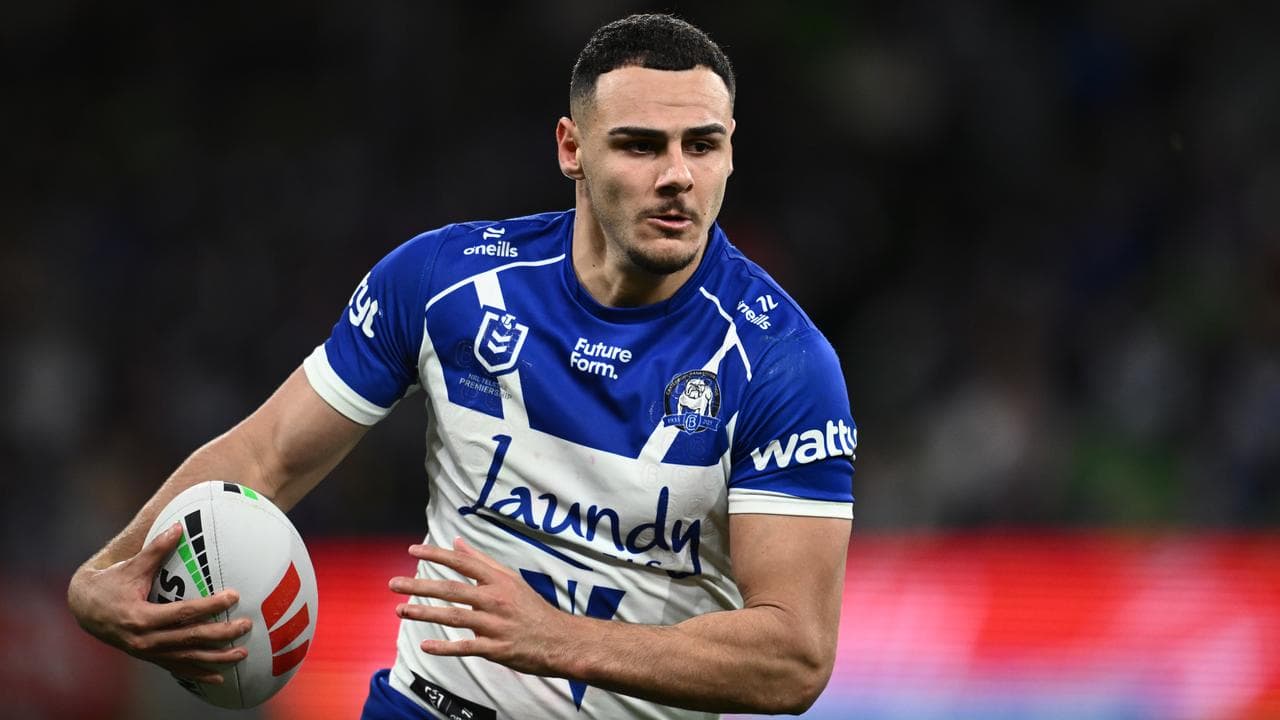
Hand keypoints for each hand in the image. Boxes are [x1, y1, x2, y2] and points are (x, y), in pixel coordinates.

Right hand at [67, 523, 251, 683]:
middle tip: (246, 625)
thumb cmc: (110, 584)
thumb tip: (178, 527)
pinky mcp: (149, 657)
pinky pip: (177, 668)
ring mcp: (147, 652)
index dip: (210, 606)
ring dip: (216, 658)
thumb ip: (156, 549)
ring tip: (242, 653)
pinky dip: (198, 673)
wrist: (85, 609)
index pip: (183, 613)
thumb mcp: (131, 566)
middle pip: (190, 639)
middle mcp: (145, 640)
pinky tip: (220, 677)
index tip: (234, 597)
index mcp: (141, 617)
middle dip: (221, 634)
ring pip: (187, 658)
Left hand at [389, 537, 574, 676]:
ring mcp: (494, 624)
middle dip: (419, 586)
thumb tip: (457, 542)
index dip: (436, 555)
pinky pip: (465, 647)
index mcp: (497, 580)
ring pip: (453, 616)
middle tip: (393, 584)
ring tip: (400, 611)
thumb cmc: (531, 607)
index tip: (412, 551)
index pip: (461, 563)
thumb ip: (482, 561)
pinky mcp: (495, 648)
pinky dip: (444, 647)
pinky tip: (425, 646)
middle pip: (451, 589)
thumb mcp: (510, 578)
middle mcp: (494, 599)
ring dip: (424, 613)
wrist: (557, 639)